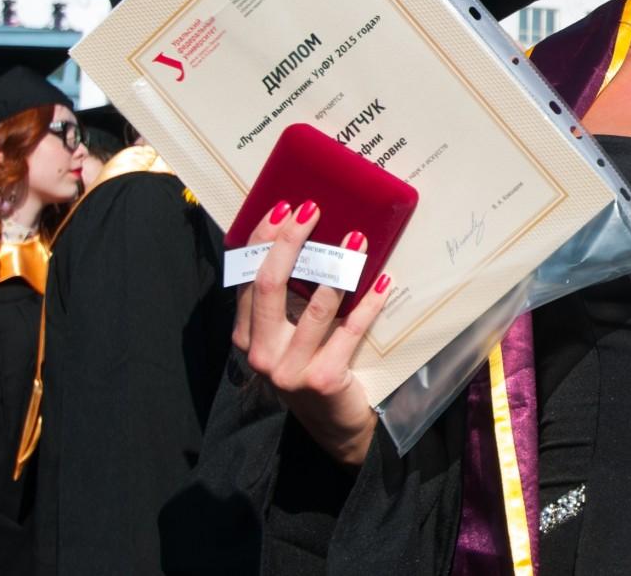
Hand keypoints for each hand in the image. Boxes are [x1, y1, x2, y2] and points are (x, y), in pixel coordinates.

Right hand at [231, 200, 391, 467]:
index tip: (284, 206)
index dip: (264, 239)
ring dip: (338, 267)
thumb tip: (300, 235)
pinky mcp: (323, 379)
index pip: (247, 276)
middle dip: (289, 241)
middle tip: (312, 209)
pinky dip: (369, 302)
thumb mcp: (287, 333)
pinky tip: (384, 282)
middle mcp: (260, 353)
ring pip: (314, 305)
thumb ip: (285, 298)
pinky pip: (350, 329)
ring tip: (357, 238)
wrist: (336, 424)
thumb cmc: (311, 365)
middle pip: (269, 284)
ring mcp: (289, 370)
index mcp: (246, 335)